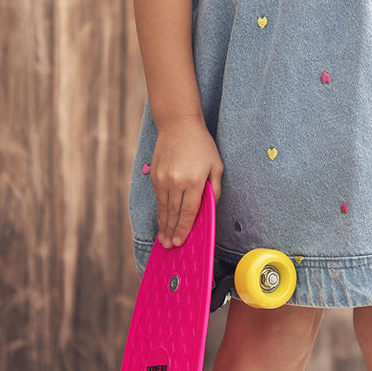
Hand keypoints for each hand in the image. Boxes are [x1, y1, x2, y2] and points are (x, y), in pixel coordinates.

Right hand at [150, 117, 223, 246]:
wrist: (178, 124)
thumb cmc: (201, 145)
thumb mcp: (216, 164)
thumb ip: (214, 188)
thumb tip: (210, 207)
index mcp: (193, 181)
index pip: (189, 211)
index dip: (184, 228)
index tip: (181, 241)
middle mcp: (176, 182)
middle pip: (174, 213)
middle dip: (172, 231)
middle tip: (170, 246)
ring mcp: (163, 178)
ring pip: (163, 207)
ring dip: (163, 224)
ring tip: (163, 239)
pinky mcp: (155, 175)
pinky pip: (158, 198)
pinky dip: (160, 210)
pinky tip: (161, 219)